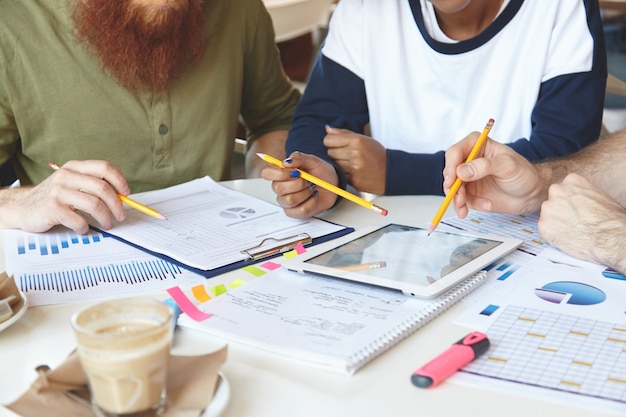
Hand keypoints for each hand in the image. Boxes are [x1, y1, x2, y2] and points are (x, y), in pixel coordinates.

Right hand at [0, 160, 128, 233]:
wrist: (22, 207)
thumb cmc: (54, 196)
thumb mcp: (72, 182)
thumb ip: (93, 181)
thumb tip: (121, 189)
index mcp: (74, 167)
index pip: (104, 168)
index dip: (120, 181)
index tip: (126, 194)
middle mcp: (66, 176)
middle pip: (103, 188)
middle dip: (117, 205)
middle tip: (120, 216)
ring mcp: (58, 192)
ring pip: (94, 204)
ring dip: (105, 218)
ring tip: (106, 224)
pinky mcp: (52, 208)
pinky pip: (78, 220)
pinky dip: (85, 228)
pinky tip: (83, 229)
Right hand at [260, 152, 337, 217]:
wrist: (332, 183)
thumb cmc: (320, 172)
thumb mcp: (312, 160)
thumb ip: (299, 158)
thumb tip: (286, 162)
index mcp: (280, 172)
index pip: (266, 173)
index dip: (279, 173)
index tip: (295, 171)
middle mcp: (280, 187)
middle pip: (278, 188)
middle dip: (298, 183)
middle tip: (308, 180)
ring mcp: (286, 201)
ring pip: (289, 200)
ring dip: (305, 193)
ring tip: (312, 188)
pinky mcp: (294, 212)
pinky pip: (299, 210)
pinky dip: (311, 203)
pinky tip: (314, 197)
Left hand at [324, 126, 385, 193]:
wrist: (391, 172)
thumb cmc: (376, 154)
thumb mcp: (363, 139)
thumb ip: (344, 133)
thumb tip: (327, 129)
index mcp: (357, 141)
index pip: (328, 140)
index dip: (331, 142)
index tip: (338, 144)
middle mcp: (355, 154)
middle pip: (329, 152)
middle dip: (336, 153)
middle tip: (348, 155)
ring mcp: (354, 168)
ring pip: (334, 164)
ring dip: (340, 164)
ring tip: (353, 163)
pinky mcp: (354, 180)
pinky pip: (340, 175)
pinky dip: (345, 173)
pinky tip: (355, 172)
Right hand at [443, 132, 546, 217]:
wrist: (532, 193)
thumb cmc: (524, 174)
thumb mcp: (507, 166)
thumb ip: (484, 166)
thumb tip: (461, 171)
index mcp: (477, 145)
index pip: (455, 153)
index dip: (450, 166)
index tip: (452, 181)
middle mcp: (469, 160)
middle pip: (449, 172)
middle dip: (452, 188)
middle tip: (459, 199)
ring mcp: (468, 177)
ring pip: (452, 189)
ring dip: (457, 200)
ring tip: (466, 209)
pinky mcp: (470, 192)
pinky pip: (460, 200)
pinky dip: (467, 207)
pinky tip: (485, 206)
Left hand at [538, 173, 625, 273]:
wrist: (608, 237)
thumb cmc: (609, 219)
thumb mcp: (599, 196)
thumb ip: (582, 194)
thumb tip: (579, 199)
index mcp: (571, 181)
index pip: (562, 189)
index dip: (567, 201)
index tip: (573, 208)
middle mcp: (556, 191)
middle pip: (552, 201)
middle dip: (559, 211)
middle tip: (571, 220)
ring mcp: (548, 208)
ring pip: (547, 216)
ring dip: (555, 223)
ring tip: (571, 229)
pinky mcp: (543, 225)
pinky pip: (545, 230)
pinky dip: (552, 235)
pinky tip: (566, 237)